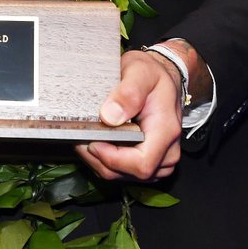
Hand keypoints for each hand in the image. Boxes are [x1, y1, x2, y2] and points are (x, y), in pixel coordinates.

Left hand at [74, 49, 183, 180]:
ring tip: (85, 137)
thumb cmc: (152, 73)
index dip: (112, 159)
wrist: (162, 75)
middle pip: (130, 174)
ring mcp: (159, 159)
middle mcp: (167, 151)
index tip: (91, 141)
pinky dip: (106, 161)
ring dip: (100, 161)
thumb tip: (110, 116)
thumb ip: (127, 93)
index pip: (141, 164)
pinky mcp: (150, 161)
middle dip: (100, 159)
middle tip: (80, 136)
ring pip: (124, 176)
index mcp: (166, 131)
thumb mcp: (140, 72)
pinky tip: (95, 142)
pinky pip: (125, 172)